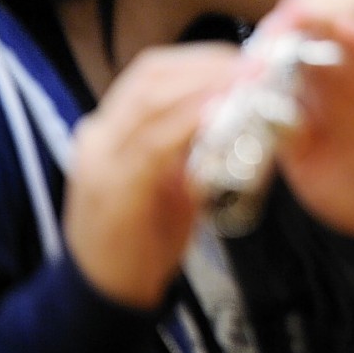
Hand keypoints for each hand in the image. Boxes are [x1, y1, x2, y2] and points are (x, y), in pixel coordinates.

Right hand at [64, 44, 237, 308]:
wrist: (107, 293)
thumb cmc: (143, 237)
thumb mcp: (168, 179)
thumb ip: (190, 145)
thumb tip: (235, 114)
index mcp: (110, 129)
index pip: (152, 73)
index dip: (199, 59)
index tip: (243, 59)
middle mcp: (99, 136)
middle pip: (150, 77)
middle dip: (206, 65)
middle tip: (253, 66)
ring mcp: (102, 161)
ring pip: (151, 102)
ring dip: (204, 86)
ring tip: (245, 82)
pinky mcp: (113, 189)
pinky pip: (153, 143)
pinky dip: (188, 122)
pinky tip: (219, 114)